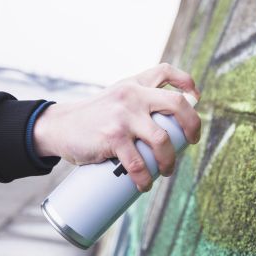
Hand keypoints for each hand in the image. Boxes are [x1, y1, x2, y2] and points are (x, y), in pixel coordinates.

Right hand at [33, 63, 200, 191]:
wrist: (59, 126)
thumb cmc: (92, 117)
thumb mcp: (116, 98)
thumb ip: (137, 101)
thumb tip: (168, 125)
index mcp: (134, 84)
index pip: (165, 71)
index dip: (186, 82)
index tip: (196, 97)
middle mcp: (132, 95)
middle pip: (176, 103)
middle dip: (192, 125)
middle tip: (191, 141)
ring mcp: (123, 116)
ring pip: (162, 140)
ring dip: (169, 161)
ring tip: (165, 170)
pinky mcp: (113, 137)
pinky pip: (138, 163)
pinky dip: (144, 178)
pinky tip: (144, 184)